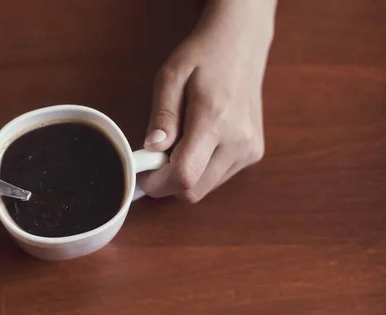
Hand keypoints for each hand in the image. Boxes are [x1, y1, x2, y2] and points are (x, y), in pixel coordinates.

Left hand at [139, 0, 275, 201]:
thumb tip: (152, 149)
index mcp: (214, 119)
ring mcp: (249, 149)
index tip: (142, 173)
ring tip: (179, 143)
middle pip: (194, 190)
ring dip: (184, 177)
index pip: (184, 175)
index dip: (157, 183)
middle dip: (167, 183)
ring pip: (205, 188)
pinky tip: (198, 143)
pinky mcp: (254, 153)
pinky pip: (218, 178)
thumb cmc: (203, 56)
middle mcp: (238, 140)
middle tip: (155, 160)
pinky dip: (201, 170)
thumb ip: (161, 116)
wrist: (242, 43)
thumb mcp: (171, 76)